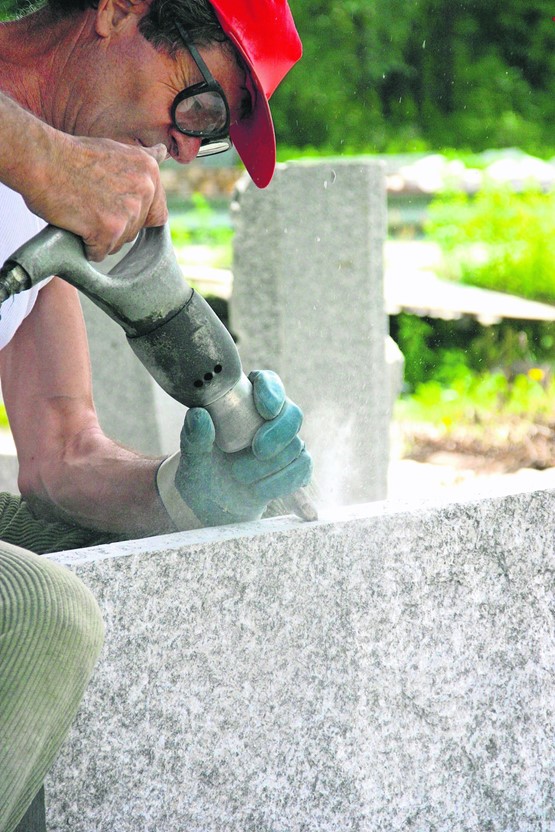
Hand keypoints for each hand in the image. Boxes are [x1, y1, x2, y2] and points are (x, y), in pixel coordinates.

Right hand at [24, 133, 167, 260]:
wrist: (41, 159)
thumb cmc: (70, 155)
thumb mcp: (115, 149)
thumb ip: (139, 164)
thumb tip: (162, 153)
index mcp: (149, 171)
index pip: (158, 214)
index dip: (138, 218)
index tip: (118, 210)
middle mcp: (144, 189)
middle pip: (136, 230)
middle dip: (115, 226)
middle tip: (91, 206)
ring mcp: (128, 211)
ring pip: (119, 242)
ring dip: (100, 236)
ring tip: (82, 213)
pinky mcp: (109, 229)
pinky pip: (101, 252)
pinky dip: (86, 246)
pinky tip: (76, 226)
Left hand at [157, 371, 312, 528]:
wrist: (214, 507)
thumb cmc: (202, 476)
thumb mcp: (192, 460)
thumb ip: (194, 439)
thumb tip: (198, 414)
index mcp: (243, 404)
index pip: (267, 382)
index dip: (271, 391)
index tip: (265, 410)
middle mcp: (268, 420)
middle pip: (292, 413)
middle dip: (279, 432)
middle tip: (258, 450)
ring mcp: (285, 444)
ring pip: (296, 444)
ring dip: (270, 465)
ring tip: (241, 477)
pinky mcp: (295, 466)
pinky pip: (302, 467)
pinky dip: (281, 481)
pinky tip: (258, 489)